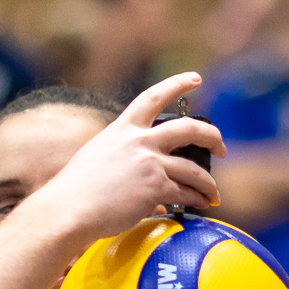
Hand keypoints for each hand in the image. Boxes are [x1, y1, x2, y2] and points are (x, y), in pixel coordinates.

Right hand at [30, 73, 226, 246]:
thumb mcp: (98, 161)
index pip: (153, 97)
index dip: (177, 84)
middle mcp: (139, 141)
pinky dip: (196, 200)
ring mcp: (149, 163)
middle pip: (189, 129)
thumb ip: (125, 164)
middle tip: (220, 147)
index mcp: (122, 129)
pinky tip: (201, 205)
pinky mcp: (155, 187)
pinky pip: (185, 193)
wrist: (69, 209)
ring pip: (193, 169)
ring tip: (213, 192)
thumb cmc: (76, 191)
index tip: (196, 78)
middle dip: (212, 137)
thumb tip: (148, 189)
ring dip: (208, 182)